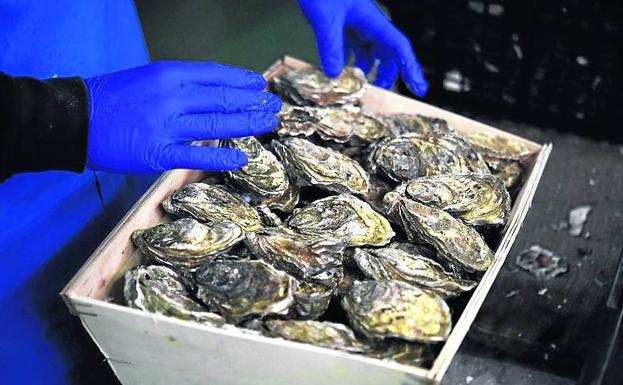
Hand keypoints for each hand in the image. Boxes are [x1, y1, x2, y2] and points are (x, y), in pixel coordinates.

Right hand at [85, 61, 280, 172]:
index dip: (241, 79)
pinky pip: (197, 156)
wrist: (74, 119)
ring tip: (268, 123)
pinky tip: (241, 157)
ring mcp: (167, 126)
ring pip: (217, 125)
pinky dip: (222, 157)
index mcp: (169, 74)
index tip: (259, 84)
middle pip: (223, 99)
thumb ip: (179, 85)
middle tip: (273, 106)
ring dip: (248, 124)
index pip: (215, 74)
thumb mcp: (146, 78)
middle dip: (253, 102)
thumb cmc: (111, 98)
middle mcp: (172, 97)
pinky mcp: (158, 153)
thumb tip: (211, 92)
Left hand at [298, 0, 427, 95]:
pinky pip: (352, 47)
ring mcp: (355, 24)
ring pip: (370, 52)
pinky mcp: (342, 24)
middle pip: (387, 53)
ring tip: (357, 85)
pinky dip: (349, 61)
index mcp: (373, 21)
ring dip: (366, 69)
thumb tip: (335, 74)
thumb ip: (330, 46)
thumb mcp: (325, 19)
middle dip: (387, 74)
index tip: (419, 89)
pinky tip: (339, 71)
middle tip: (379, 93)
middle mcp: (368, 24)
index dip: (411, 69)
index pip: (399, 48)